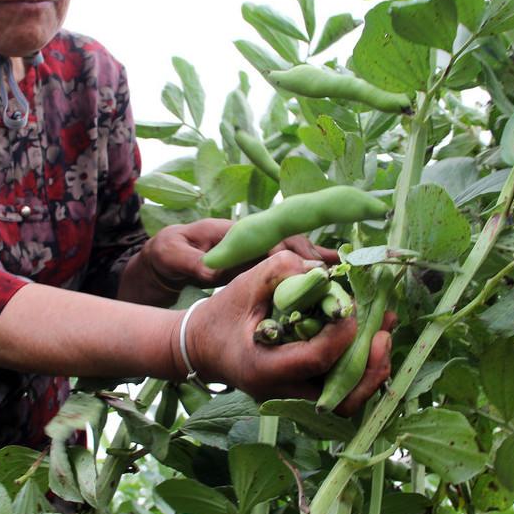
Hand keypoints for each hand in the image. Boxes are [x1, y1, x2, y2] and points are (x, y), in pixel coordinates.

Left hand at [142, 218, 338, 291]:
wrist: (161, 263)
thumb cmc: (165, 254)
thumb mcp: (169, 255)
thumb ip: (188, 260)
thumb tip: (211, 271)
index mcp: (234, 233)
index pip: (269, 237)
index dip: (291, 251)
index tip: (311, 268)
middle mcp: (253, 240)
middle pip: (292, 243)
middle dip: (317, 257)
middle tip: (342, 275)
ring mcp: (259, 254)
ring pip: (297, 256)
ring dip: (323, 265)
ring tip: (352, 275)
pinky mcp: (261, 267)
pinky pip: (291, 268)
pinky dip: (315, 273)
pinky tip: (338, 281)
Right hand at [181, 250, 394, 415]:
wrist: (202, 347)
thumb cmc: (222, 315)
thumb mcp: (245, 285)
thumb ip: (281, 271)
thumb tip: (324, 270)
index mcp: (263, 368)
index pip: (314, 360)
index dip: (341, 335)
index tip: (352, 308)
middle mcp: (281, 392)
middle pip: (339, 398)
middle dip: (369, 368)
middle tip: (384, 333)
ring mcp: (293, 398)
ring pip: (345, 401)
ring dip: (371, 372)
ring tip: (385, 335)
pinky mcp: (302, 393)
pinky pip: (340, 391)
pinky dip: (361, 370)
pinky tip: (372, 340)